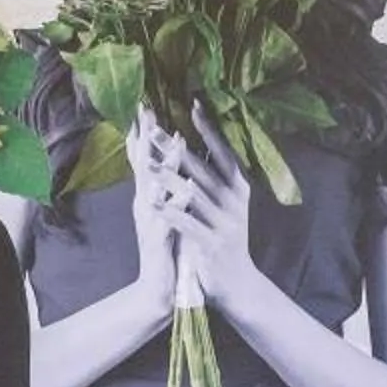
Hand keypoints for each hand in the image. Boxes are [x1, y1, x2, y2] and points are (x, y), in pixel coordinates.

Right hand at [123, 120, 179, 305]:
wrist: (158, 289)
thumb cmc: (164, 250)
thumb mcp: (162, 213)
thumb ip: (162, 189)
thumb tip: (164, 164)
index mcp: (147, 197)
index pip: (143, 159)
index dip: (142, 134)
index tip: (143, 107)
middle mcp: (144, 205)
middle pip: (143, 164)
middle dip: (146, 137)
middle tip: (146, 109)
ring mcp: (150, 221)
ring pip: (156, 186)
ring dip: (165, 163)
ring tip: (175, 139)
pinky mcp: (161, 239)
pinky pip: (170, 216)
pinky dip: (178, 201)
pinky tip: (187, 187)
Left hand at [151, 108, 260, 287]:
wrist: (237, 283)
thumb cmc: (224, 239)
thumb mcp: (226, 206)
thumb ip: (213, 179)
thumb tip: (196, 146)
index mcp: (239, 188)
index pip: (224, 152)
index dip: (209, 129)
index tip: (193, 104)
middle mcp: (235, 202)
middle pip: (203, 169)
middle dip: (178, 149)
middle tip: (155, 129)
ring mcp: (225, 223)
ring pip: (194, 195)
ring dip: (169, 178)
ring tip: (148, 164)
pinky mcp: (212, 244)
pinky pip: (188, 224)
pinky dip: (169, 212)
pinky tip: (150, 202)